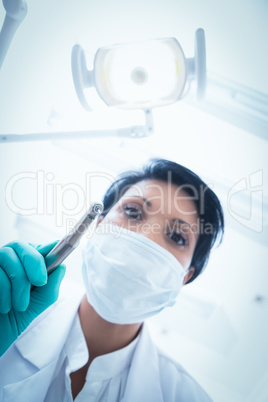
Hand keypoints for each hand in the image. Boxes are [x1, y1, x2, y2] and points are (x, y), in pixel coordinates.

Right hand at [0, 241, 65, 355]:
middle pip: (20, 245)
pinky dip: (4, 293)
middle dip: (34, 263)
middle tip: (40, 282)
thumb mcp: (39, 302)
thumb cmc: (16, 317)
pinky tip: (5, 307)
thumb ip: (51, 285)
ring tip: (21, 305)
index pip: (37, 247)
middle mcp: (8, 259)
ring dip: (19, 284)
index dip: (46, 251)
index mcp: (24, 263)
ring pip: (7, 257)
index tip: (55, 261)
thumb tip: (61, 266)